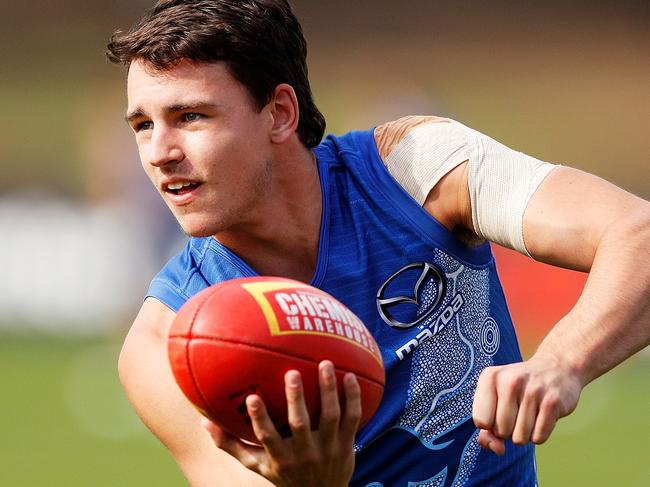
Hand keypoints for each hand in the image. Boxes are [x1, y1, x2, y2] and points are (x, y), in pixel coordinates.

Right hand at [203, 360, 360, 486]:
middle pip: (300, 424)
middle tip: (292, 372)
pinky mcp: (347, 445)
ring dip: (328, 390)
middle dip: (295, 398)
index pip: (267, 438)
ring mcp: (328, 449)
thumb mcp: (257, 464)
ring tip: (325, 364)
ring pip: (330, 417)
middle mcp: (304, 454)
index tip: (251, 397)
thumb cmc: (284, 475)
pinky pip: (352, 419)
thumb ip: (231, 444)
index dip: (259, 419)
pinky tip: (351, 376)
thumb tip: (202, 420)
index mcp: (280, 458)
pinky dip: (353, 398)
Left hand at [472, 353, 582, 454]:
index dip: (490, 425)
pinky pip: (538, 438)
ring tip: (529, 413)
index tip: (498, 411)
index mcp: (490, 377)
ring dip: (524, 433)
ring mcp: (533, 391)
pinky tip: (542, 416)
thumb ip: (486, 429)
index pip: (480, 421)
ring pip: (520, 438)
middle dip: (508, 430)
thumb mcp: (495, 398)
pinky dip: (539, 434)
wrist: (555, 368)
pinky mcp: (553, 402)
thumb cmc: (518, 389)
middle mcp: (510, 381)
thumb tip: (497, 449)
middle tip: (517, 411)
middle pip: (501, 431)